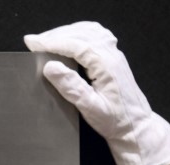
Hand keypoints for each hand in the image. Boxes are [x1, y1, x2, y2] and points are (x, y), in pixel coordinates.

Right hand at [24, 21, 169, 164]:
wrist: (136, 127)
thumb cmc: (115, 121)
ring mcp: (115, 55)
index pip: (76, 45)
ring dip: (67, 32)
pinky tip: (70, 39)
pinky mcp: (114, 59)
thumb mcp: (90, 108)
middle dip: (55, 35)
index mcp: (106, 65)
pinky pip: (97, 36)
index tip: (33, 43)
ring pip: (89, 32)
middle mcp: (112, 55)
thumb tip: (51, 67)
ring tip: (47, 40)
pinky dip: (79, 33)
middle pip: (81, 34)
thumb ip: (72, 87)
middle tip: (34, 41)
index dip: (52, 42)